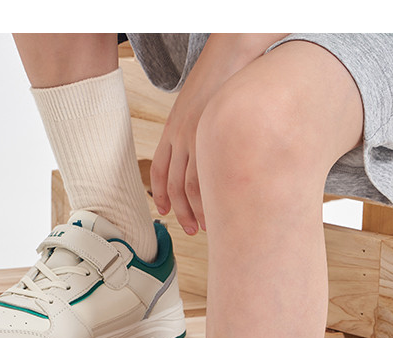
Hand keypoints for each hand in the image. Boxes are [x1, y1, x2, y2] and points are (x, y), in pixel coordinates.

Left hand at [150, 34, 289, 235]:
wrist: (233, 53)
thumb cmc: (220, 78)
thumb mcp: (196, 104)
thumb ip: (194, 128)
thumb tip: (201, 151)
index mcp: (172, 128)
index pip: (160, 170)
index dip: (161, 194)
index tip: (166, 212)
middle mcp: (180, 135)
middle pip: (174, 185)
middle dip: (181, 211)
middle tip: (190, 229)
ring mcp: (196, 138)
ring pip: (190, 186)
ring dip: (196, 210)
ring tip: (206, 226)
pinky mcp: (213, 139)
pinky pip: (207, 177)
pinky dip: (210, 199)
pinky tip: (218, 209)